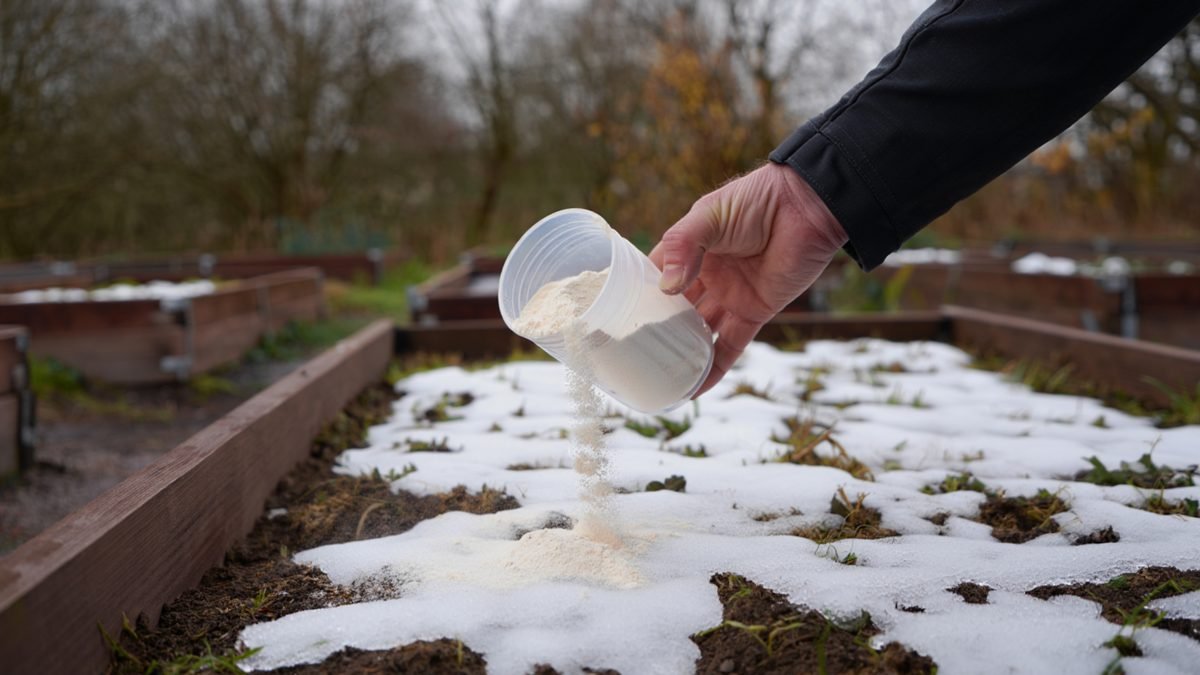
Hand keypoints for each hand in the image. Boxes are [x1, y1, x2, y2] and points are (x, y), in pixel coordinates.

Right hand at [649, 162, 847, 395]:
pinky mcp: (755, 312)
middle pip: (675, 309)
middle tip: (629, 355)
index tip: (614, 318)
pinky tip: (694, 388)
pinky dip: (713, 368)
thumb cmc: (756, 200)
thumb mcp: (709, 215)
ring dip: (682, 352)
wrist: (807, 208)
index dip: (638, 294)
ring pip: (700, 331)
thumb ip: (683, 247)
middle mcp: (707, 276)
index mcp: (691, 249)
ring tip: (656, 376)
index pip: (657, 276)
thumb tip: (666, 288)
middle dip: (657, 330)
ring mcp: (730, 296)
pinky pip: (730, 345)